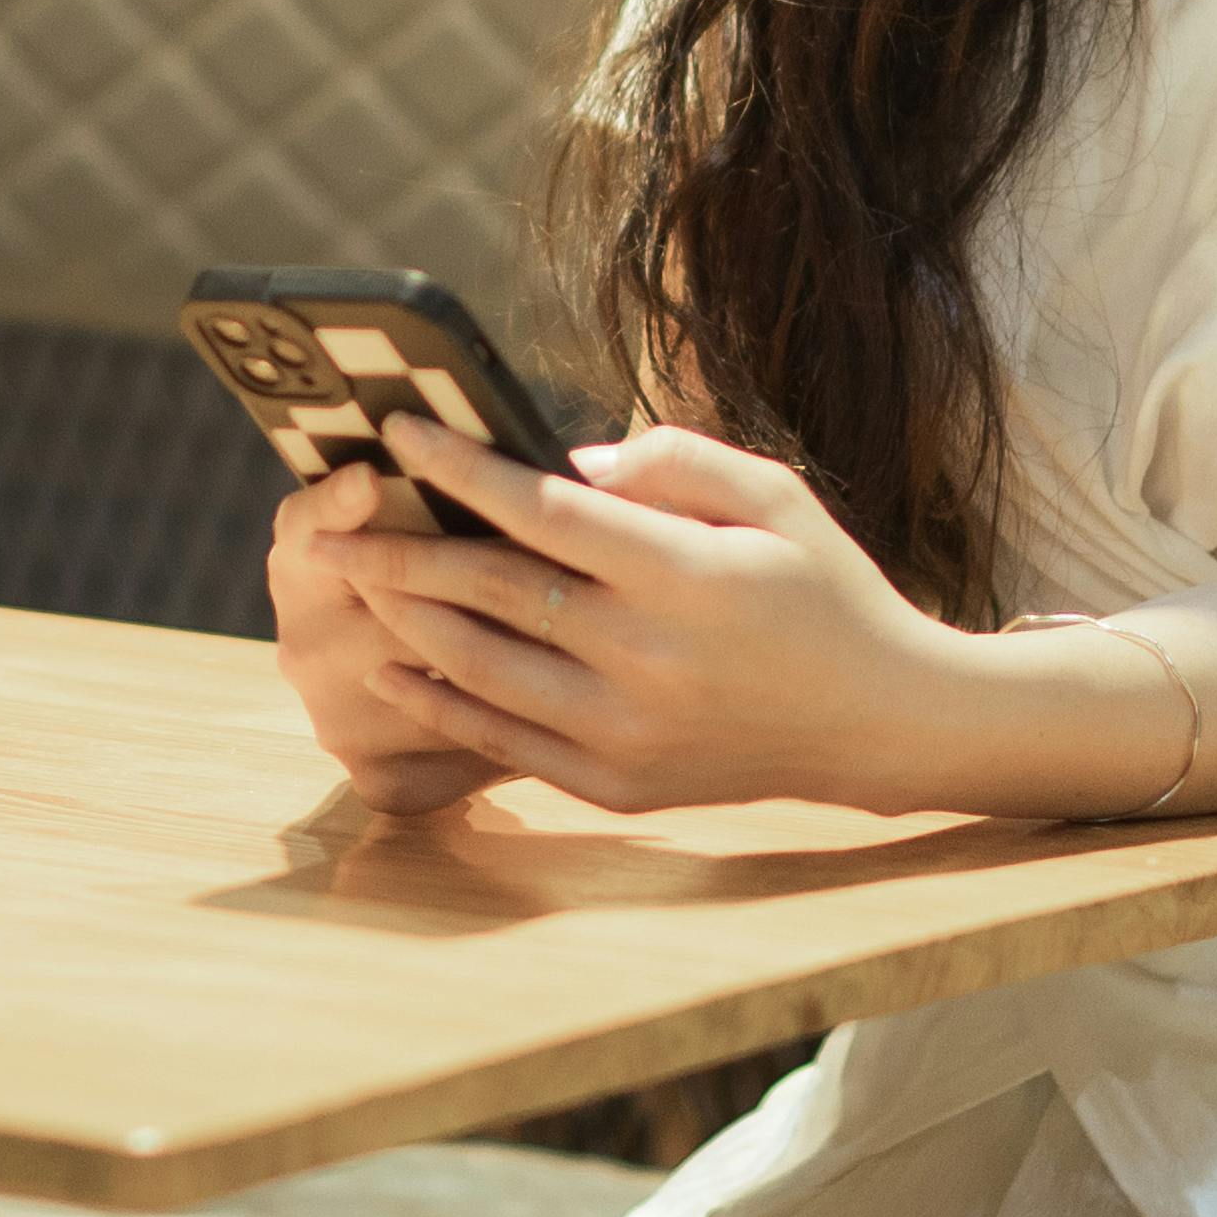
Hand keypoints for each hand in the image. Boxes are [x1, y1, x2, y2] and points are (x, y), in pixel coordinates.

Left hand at [310, 419, 976, 814]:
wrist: (880, 721)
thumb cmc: (822, 589)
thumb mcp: (773, 495)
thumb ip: (672, 460)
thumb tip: (559, 464)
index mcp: (686, 575)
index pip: (543, 511)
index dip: (462, 468)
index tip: (399, 430)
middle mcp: (649, 659)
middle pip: (493, 591)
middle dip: (402, 548)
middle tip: (337, 519)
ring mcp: (630, 733)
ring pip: (482, 669)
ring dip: (406, 619)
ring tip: (356, 579)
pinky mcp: (621, 786)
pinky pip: (505, 743)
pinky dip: (441, 704)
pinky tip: (394, 667)